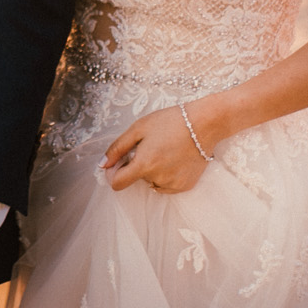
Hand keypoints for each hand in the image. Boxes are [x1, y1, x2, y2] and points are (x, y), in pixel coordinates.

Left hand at [102, 101, 216, 193]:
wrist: (204, 124)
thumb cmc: (170, 121)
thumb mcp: (139, 128)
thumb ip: (117, 148)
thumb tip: (102, 165)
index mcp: (144, 164)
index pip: (118, 184)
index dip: (113, 174)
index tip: (119, 164)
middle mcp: (158, 179)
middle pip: (136, 179)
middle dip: (138, 165)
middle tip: (151, 146)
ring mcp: (173, 185)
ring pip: (152, 182)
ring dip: (152, 171)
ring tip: (165, 151)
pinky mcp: (185, 186)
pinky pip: (167, 185)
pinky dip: (166, 175)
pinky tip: (175, 159)